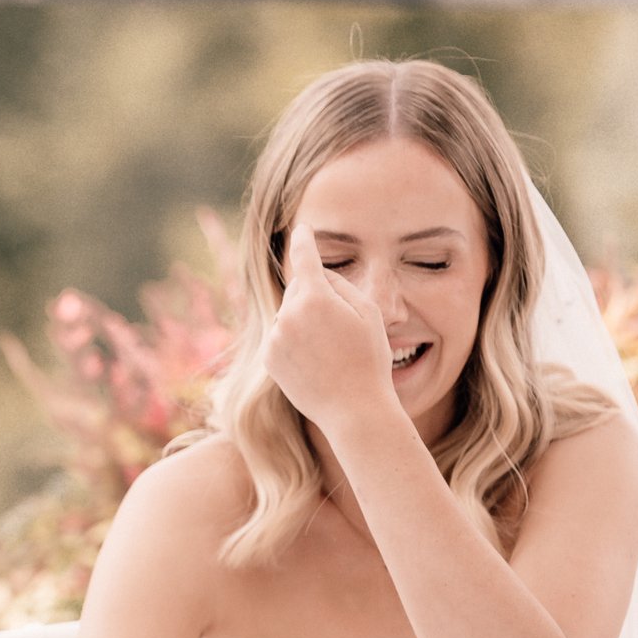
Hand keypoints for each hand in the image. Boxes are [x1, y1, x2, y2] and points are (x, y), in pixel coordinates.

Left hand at [259, 228, 398, 436]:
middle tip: (343, 327)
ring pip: (289, 314)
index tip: (302, 228)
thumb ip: (339, 286)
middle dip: (316, 297)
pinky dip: (294, 341)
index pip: (306, 258)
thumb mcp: (368, 313)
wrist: (353, 409)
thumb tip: (315, 277)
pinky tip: (314, 361)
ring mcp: (275, 338)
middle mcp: (288, 315)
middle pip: (299, 289)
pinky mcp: (268, 358)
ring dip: (305, 321)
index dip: (305, 240)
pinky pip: (282, 336)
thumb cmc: (369, 359)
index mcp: (315, 299)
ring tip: (330, 350)